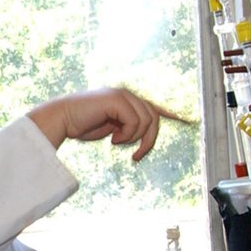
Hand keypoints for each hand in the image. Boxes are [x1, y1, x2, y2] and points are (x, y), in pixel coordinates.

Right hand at [27, 87, 186, 160]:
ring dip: (133, 138)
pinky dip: (126, 135)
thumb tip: (143, 137)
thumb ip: (127, 127)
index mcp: (126, 99)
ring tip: (116, 142)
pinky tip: (112, 139)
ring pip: (146, 121)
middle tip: (136, 156)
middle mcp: (127, 94)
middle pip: (154, 118)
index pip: (155, 107)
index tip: (189, 122)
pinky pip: (135, 122)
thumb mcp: (111, 128)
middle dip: (148, 140)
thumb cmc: (81, 125)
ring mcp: (122, 95)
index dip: (173, 114)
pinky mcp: (117, 99)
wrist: (61, 119)